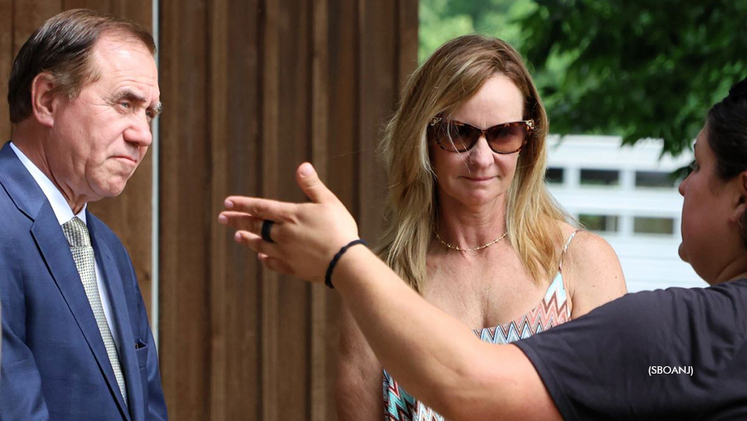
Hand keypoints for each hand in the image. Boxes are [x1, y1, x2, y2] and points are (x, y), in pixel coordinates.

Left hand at [218, 162, 359, 283]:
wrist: (345, 263)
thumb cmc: (340, 229)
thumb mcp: (328, 202)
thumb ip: (312, 185)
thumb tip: (302, 166)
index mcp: (290, 216)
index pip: (259, 207)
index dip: (242, 204)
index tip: (226, 202)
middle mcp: (282, 234)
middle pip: (255, 225)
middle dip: (237, 220)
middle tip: (222, 218)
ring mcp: (286, 253)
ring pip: (260, 244)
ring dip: (247, 239)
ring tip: (237, 236)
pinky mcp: (293, 268)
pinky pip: (273, 263)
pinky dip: (265, 259)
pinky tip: (262, 257)